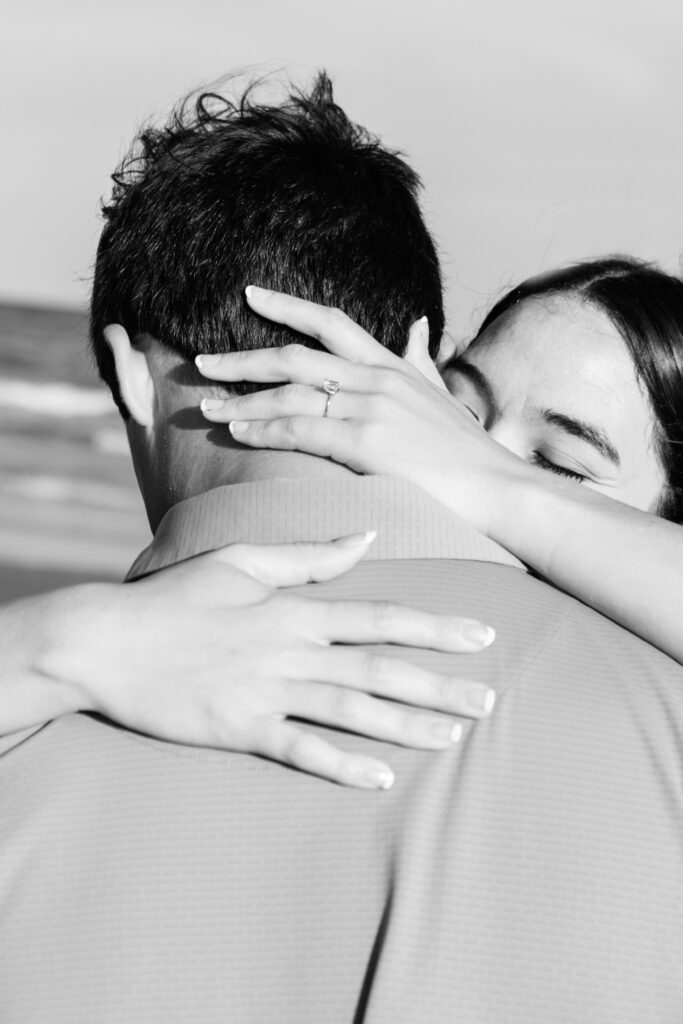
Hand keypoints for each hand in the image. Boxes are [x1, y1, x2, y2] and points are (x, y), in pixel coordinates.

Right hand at [39, 534, 495, 789]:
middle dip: (440, 685)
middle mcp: (290, 651)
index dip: (436, 628)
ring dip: (407, 725)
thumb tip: (367, 538)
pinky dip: (341, 765)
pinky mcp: (238, 729)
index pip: (381, 617)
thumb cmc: (174, 597)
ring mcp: (266, 693)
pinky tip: (381, 778)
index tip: (484, 635)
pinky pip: (300, 750)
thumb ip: (309, 555)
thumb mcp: (240, 560)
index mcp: (294, 609)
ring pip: (352, 712)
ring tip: (454, 735)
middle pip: (381, 670)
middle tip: (491, 700)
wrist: (105, 641)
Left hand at [196, 286, 520, 534]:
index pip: (331, 323)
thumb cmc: (469, 451)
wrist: (498, 487)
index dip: (287, 306)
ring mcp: (371, 408)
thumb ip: (423, 360)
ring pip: (289, 394)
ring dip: (242, 400)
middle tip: (202, 364)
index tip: (249, 295)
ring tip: (207, 407)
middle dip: (242, 360)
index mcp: (392, 366)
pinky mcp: (367, 442)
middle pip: (294, 357)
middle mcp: (377, 378)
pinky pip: (300, 430)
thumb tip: (419, 325)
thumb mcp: (444, 394)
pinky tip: (238, 432)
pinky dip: (263, 430)